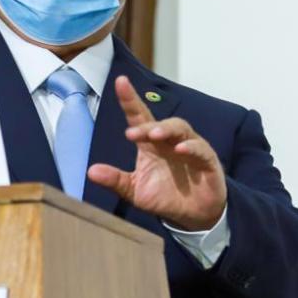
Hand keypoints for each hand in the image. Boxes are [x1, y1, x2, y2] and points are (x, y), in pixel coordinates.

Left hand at [87, 76, 226, 230]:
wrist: (193, 215)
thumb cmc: (164, 196)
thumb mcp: (134, 190)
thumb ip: (115, 180)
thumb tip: (91, 171)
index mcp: (150, 144)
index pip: (138, 116)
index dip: (130, 99)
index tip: (120, 81)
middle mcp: (169, 141)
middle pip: (159, 122)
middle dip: (145, 125)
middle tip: (131, 134)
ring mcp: (190, 148)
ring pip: (180, 129)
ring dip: (166, 129)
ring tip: (153, 135)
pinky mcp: (207, 160)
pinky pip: (201, 149)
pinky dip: (191, 147)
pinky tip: (180, 149)